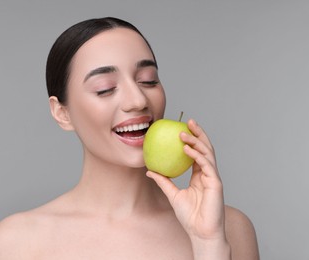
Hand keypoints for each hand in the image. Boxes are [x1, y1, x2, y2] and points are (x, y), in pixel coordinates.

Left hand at [146, 119, 227, 243]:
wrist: (200, 232)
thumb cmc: (189, 216)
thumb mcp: (172, 194)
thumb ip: (163, 181)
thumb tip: (150, 170)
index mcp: (200, 176)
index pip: (197, 153)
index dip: (193, 140)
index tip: (183, 129)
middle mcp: (208, 174)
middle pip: (205, 148)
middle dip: (199, 133)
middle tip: (189, 121)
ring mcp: (213, 178)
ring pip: (207, 153)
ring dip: (196, 141)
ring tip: (184, 133)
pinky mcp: (216, 183)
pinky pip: (206, 165)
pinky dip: (197, 155)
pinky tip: (187, 148)